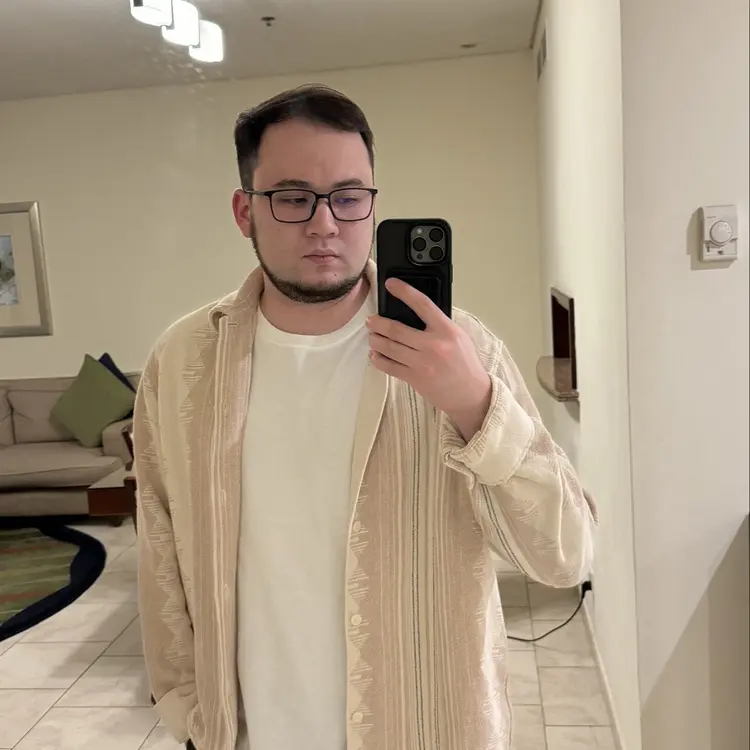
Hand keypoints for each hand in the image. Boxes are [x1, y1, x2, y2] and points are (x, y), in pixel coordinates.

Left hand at [367, 278, 491, 440]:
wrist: (470, 394)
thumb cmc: (465, 363)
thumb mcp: (459, 337)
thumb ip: (439, 324)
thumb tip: (415, 312)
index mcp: (446, 331)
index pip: (422, 304)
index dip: (404, 292)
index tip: (391, 284)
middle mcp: (433, 345)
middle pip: (396, 329)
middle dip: (378, 323)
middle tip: (371, 320)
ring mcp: (422, 363)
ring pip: (389, 347)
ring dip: (375, 340)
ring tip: (372, 336)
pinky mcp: (414, 378)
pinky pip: (389, 366)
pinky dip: (378, 359)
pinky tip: (375, 354)